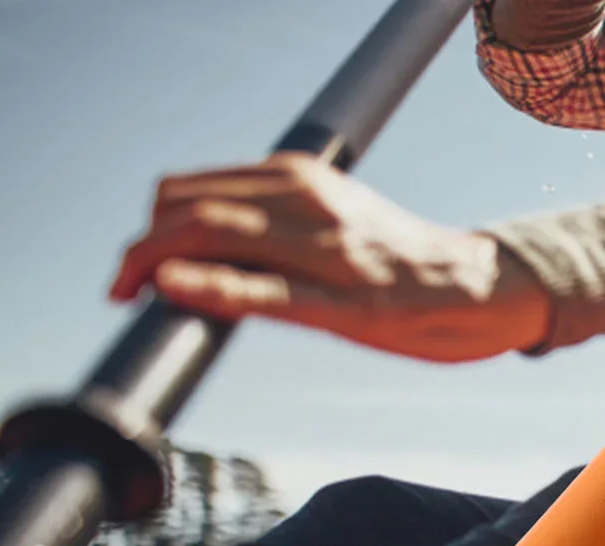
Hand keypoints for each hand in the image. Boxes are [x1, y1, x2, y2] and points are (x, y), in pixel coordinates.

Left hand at [109, 153, 551, 362]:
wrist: (484, 288)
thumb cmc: (404, 266)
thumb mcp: (335, 225)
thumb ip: (279, 226)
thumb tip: (214, 248)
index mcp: (300, 180)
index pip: (195, 189)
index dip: (150, 223)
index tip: (136, 265)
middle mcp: (308, 203)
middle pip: (190, 207)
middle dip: (138, 244)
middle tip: (120, 286)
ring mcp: (330, 253)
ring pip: (217, 235)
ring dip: (156, 260)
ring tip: (130, 292)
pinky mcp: (353, 306)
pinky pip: (272, 292)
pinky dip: (215, 284)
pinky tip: (178, 286)